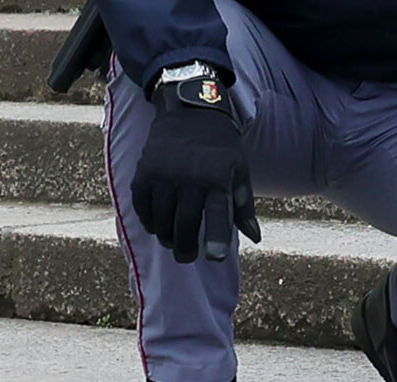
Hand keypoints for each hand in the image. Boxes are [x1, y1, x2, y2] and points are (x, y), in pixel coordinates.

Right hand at [131, 78, 260, 262]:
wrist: (189, 110)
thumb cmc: (220, 146)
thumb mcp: (239, 170)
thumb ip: (244, 206)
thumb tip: (254, 238)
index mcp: (217, 178)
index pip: (218, 215)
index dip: (217, 239)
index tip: (216, 257)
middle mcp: (189, 178)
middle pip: (184, 225)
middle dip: (185, 248)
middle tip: (186, 257)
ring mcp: (163, 175)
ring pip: (160, 220)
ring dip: (166, 237)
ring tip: (172, 241)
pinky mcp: (144, 172)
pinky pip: (142, 207)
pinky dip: (148, 221)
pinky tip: (156, 224)